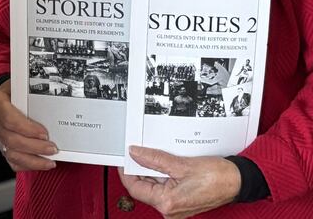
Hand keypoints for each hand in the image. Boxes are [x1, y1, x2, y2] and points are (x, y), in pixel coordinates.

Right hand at [0, 79, 56, 171]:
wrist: (3, 94)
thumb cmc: (14, 89)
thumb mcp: (21, 85)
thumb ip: (31, 94)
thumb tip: (52, 103)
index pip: (8, 118)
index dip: (27, 128)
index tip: (44, 133)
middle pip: (11, 138)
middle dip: (34, 147)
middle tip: (52, 148)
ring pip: (10, 153)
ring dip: (32, 159)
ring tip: (49, 160)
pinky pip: (11, 161)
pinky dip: (27, 164)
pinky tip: (40, 163)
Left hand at [119, 146, 240, 218]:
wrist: (237, 181)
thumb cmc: (217, 177)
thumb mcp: (181, 164)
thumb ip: (155, 159)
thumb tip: (136, 153)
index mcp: (168, 203)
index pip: (135, 188)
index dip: (126, 171)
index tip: (123, 157)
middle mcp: (170, 209)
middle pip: (143, 188)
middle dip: (139, 169)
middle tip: (136, 151)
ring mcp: (176, 207)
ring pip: (153, 187)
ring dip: (151, 171)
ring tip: (153, 155)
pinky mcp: (181, 201)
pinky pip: (164, 187)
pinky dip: (161, 175)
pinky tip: (163, 163)